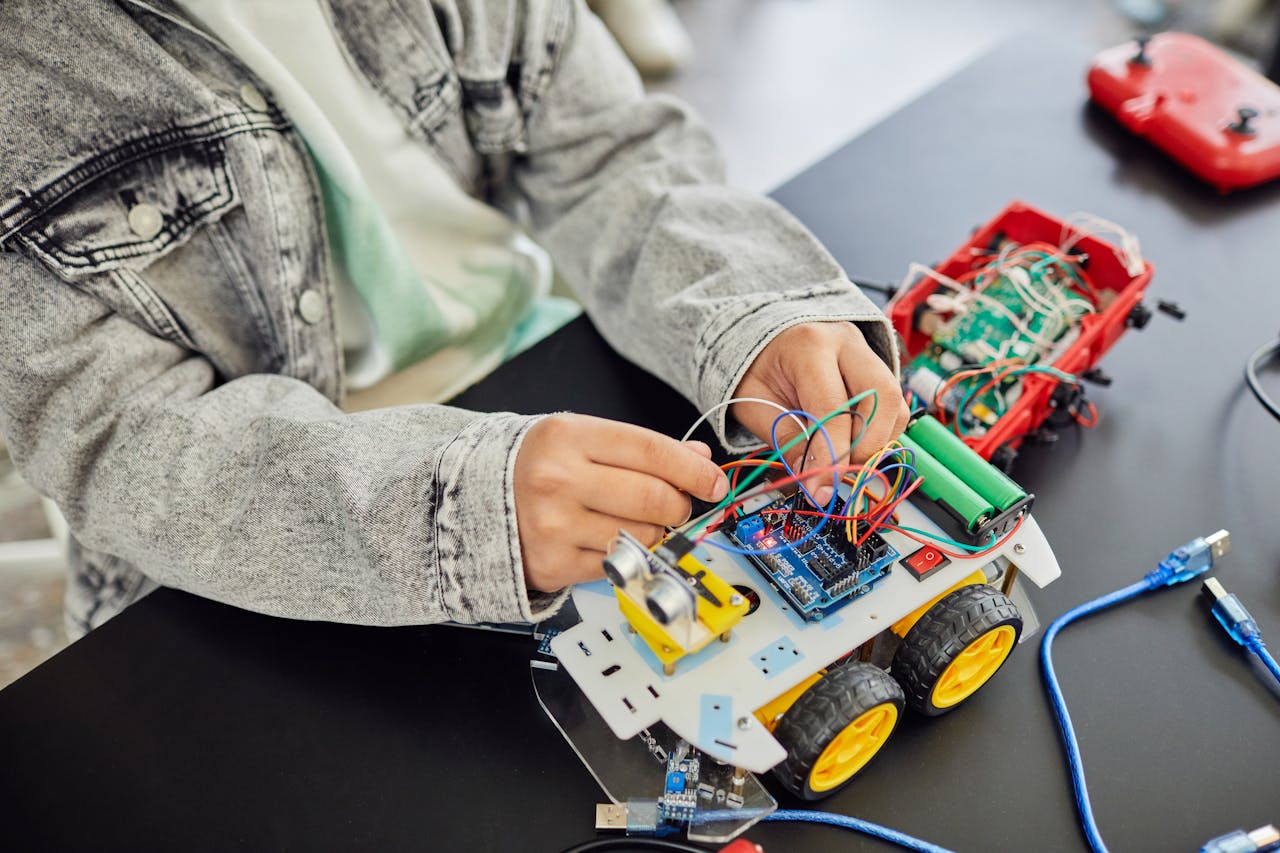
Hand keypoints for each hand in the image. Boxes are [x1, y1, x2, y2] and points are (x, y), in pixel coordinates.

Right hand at [514, 414, 729, 591]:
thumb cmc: (535, 466)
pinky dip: (624, 553)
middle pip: (654, 497)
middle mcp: (558, 479)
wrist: (475, 501)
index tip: (714, 481)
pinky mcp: (554, 563)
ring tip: (633, 521)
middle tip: (675, 505)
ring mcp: (554, 525)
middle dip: (678, 504)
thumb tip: (698, 459)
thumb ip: (640, 447)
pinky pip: (617, 562)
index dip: (693, 469)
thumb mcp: (580, 439)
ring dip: (654, 533)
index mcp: (567, 436)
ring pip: (643, 535)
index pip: (651, 450)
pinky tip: (605, 539)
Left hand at [731, 322, 909, 503]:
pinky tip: (850, 441)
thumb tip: (816, 483)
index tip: (822, 488)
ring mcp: (866, 353)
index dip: (832, 454)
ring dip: (876, 442)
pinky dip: (878, 434)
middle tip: (840, 471)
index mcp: (809, 346)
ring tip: (842, 456)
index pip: (834, 407)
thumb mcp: (754, 403)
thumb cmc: (756, 368)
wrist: (763, 342)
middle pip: (883, 398)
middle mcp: (846, 343)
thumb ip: (786, 440)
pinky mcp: (876, 368)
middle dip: (867, 446)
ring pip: (895, 404)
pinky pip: (893, 408)